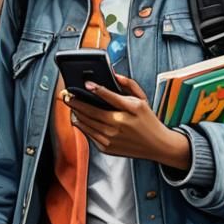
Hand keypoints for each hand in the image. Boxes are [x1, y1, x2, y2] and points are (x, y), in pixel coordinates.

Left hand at [62, 73, 191, 169]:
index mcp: (128, 111)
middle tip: (66, 95)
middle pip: (91, 111)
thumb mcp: (143, 100)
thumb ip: (129, 85)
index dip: (96, 89)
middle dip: (76, 102)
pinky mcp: (106, 147)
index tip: (86, 84)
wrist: (157, 145)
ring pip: (86, 123)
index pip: (108, 96)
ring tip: (70, 104)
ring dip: (76, 112)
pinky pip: (88, 134)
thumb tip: (115, 75)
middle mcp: (117, 125)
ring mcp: (110, 138)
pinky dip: (82, 124)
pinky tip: (79, 117)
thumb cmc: (149, 122)